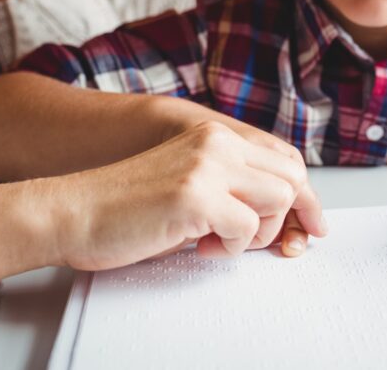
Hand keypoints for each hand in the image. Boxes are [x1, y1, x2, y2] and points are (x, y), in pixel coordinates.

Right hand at [46, 120, 325, 270]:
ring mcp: (208, 166)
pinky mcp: (197, 195)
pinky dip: (230, 249)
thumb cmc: (125, 209)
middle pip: (292, 177)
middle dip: (289, 218)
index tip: (312, 228)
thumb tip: (282, 216)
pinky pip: (247, 228)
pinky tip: (196, 246)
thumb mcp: (189, 185)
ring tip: (215, 241)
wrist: (73, 213)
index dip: (306, 198)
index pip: (285, 160)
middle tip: (266, 246)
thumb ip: (230, 187)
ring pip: (278, 200)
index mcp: (215, 136)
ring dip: (256, 234)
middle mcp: (217, 143)